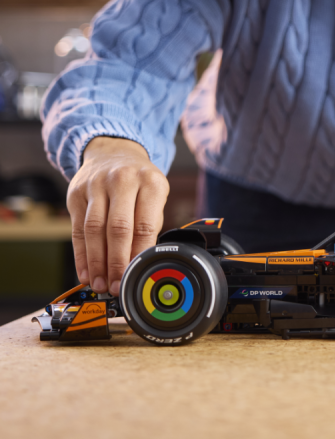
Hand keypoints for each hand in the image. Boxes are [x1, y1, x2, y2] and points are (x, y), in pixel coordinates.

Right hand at [67, 137, 168, 295]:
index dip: (139, 254)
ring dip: (96, 262)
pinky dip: (81, 254)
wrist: (112, 152)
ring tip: (100, 284)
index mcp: (150, 183)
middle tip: (117, 286)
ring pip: (93, 230)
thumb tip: (142, 263)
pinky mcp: (75, 194)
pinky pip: (76, 229)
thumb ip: (150, 225)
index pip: (144, 224)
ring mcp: (95, 186)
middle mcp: (122, 181)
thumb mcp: (155, 195)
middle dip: (116, 262)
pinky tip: (85, 272)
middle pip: (117, 228)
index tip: (137, 275)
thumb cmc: (139, 181)